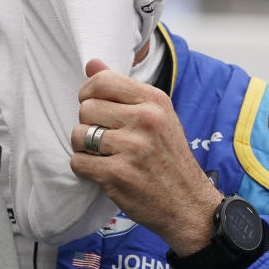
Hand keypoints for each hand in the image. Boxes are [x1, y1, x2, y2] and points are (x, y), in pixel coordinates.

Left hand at [70, 59, 221, 255]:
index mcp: (154, 101)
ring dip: (83, 147)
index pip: (102, 81)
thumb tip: (92, 63)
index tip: (94, 107)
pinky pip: (78, 162)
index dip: (88, 93)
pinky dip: (84, 168)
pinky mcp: (118, 174)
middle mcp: (145, 120)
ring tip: (102, 155)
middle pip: (86, 108)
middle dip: (87, 123)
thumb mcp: (157, 116)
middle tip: (104, 138)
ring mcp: (132, 147)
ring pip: (78, 134)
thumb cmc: (169, 158)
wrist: (189, 206)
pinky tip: (102, 171)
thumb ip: (122, 89)